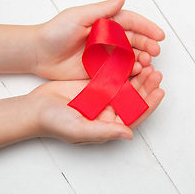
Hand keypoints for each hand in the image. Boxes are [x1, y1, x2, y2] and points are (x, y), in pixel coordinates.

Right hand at [29, 65, 163, 143]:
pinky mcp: (96, 83)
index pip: (135, 115)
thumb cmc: (54, 123)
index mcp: (110, 124)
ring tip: (148, 63)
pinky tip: (131, 58)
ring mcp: (103, 96)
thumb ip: (104, 132)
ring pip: (127, 85)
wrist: (35, 108)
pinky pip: (114, 74)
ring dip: (138, 76)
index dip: (149, 104)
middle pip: (134, 98)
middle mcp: (110, 110)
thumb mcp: (79, 130)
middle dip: (147, 86)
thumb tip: (129, 135)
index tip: (159, 91)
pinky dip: (123, 67)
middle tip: (156, 73)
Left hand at [32, 0, 164, 79]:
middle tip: (155, 52)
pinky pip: (119, 70)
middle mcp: (108, 38)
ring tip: (148, 63)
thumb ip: (101, 10)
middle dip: (147, 45)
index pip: (131, 22)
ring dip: (141, 58)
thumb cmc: (55, 32)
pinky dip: (130, 71)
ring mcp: (104, 54)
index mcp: (105, 22)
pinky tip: (136, 72)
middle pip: (134, 40)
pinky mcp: (100, 69)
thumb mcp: (78, 17)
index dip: (146, 28)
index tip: (160, 35)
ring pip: (129, 55)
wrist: (39, 54)